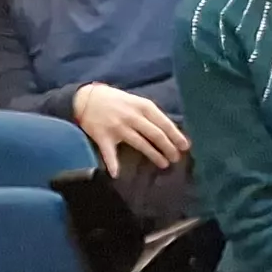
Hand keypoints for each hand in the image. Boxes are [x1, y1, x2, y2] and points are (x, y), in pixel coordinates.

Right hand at [68, 83, 188, 174]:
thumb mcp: (136, 101)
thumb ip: (150, 114)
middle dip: (168, 147)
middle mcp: (132, 117)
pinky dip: (112, 164)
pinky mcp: (102, 136)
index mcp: (142, 106)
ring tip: (164, 163)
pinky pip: (108, 153)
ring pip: (140, 144)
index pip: (164, 123)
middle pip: (155, 135)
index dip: (176, 135)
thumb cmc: (116, 100)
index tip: (185, 146)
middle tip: (176, 158)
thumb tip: (169, 130)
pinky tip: (117, 174)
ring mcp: (117, 127)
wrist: (85, 97)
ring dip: (154, 155)